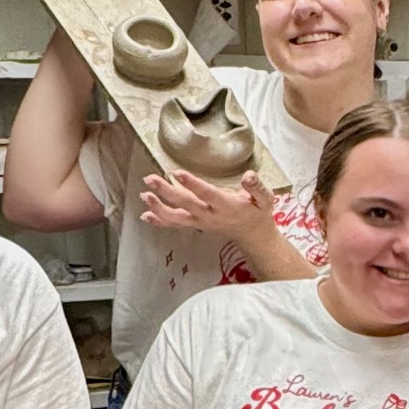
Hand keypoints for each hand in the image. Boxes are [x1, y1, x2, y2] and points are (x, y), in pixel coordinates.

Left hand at [140, 170, 278, 242]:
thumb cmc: (257, 212)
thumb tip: (248, 176)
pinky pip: (176, 225)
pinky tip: (145, 215)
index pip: (207, 195)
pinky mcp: (195, 225)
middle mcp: (211, 216)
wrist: (252, 235)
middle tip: (150, 179)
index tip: (177, 173)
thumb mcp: (265, 199)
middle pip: (186, 204)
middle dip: (167, 192)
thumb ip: (257, 188)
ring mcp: (201, 222)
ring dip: (159, 208)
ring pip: (177, 217)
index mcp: (227, 206)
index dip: (192, 184)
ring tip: (144, 195)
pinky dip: (160, 221)